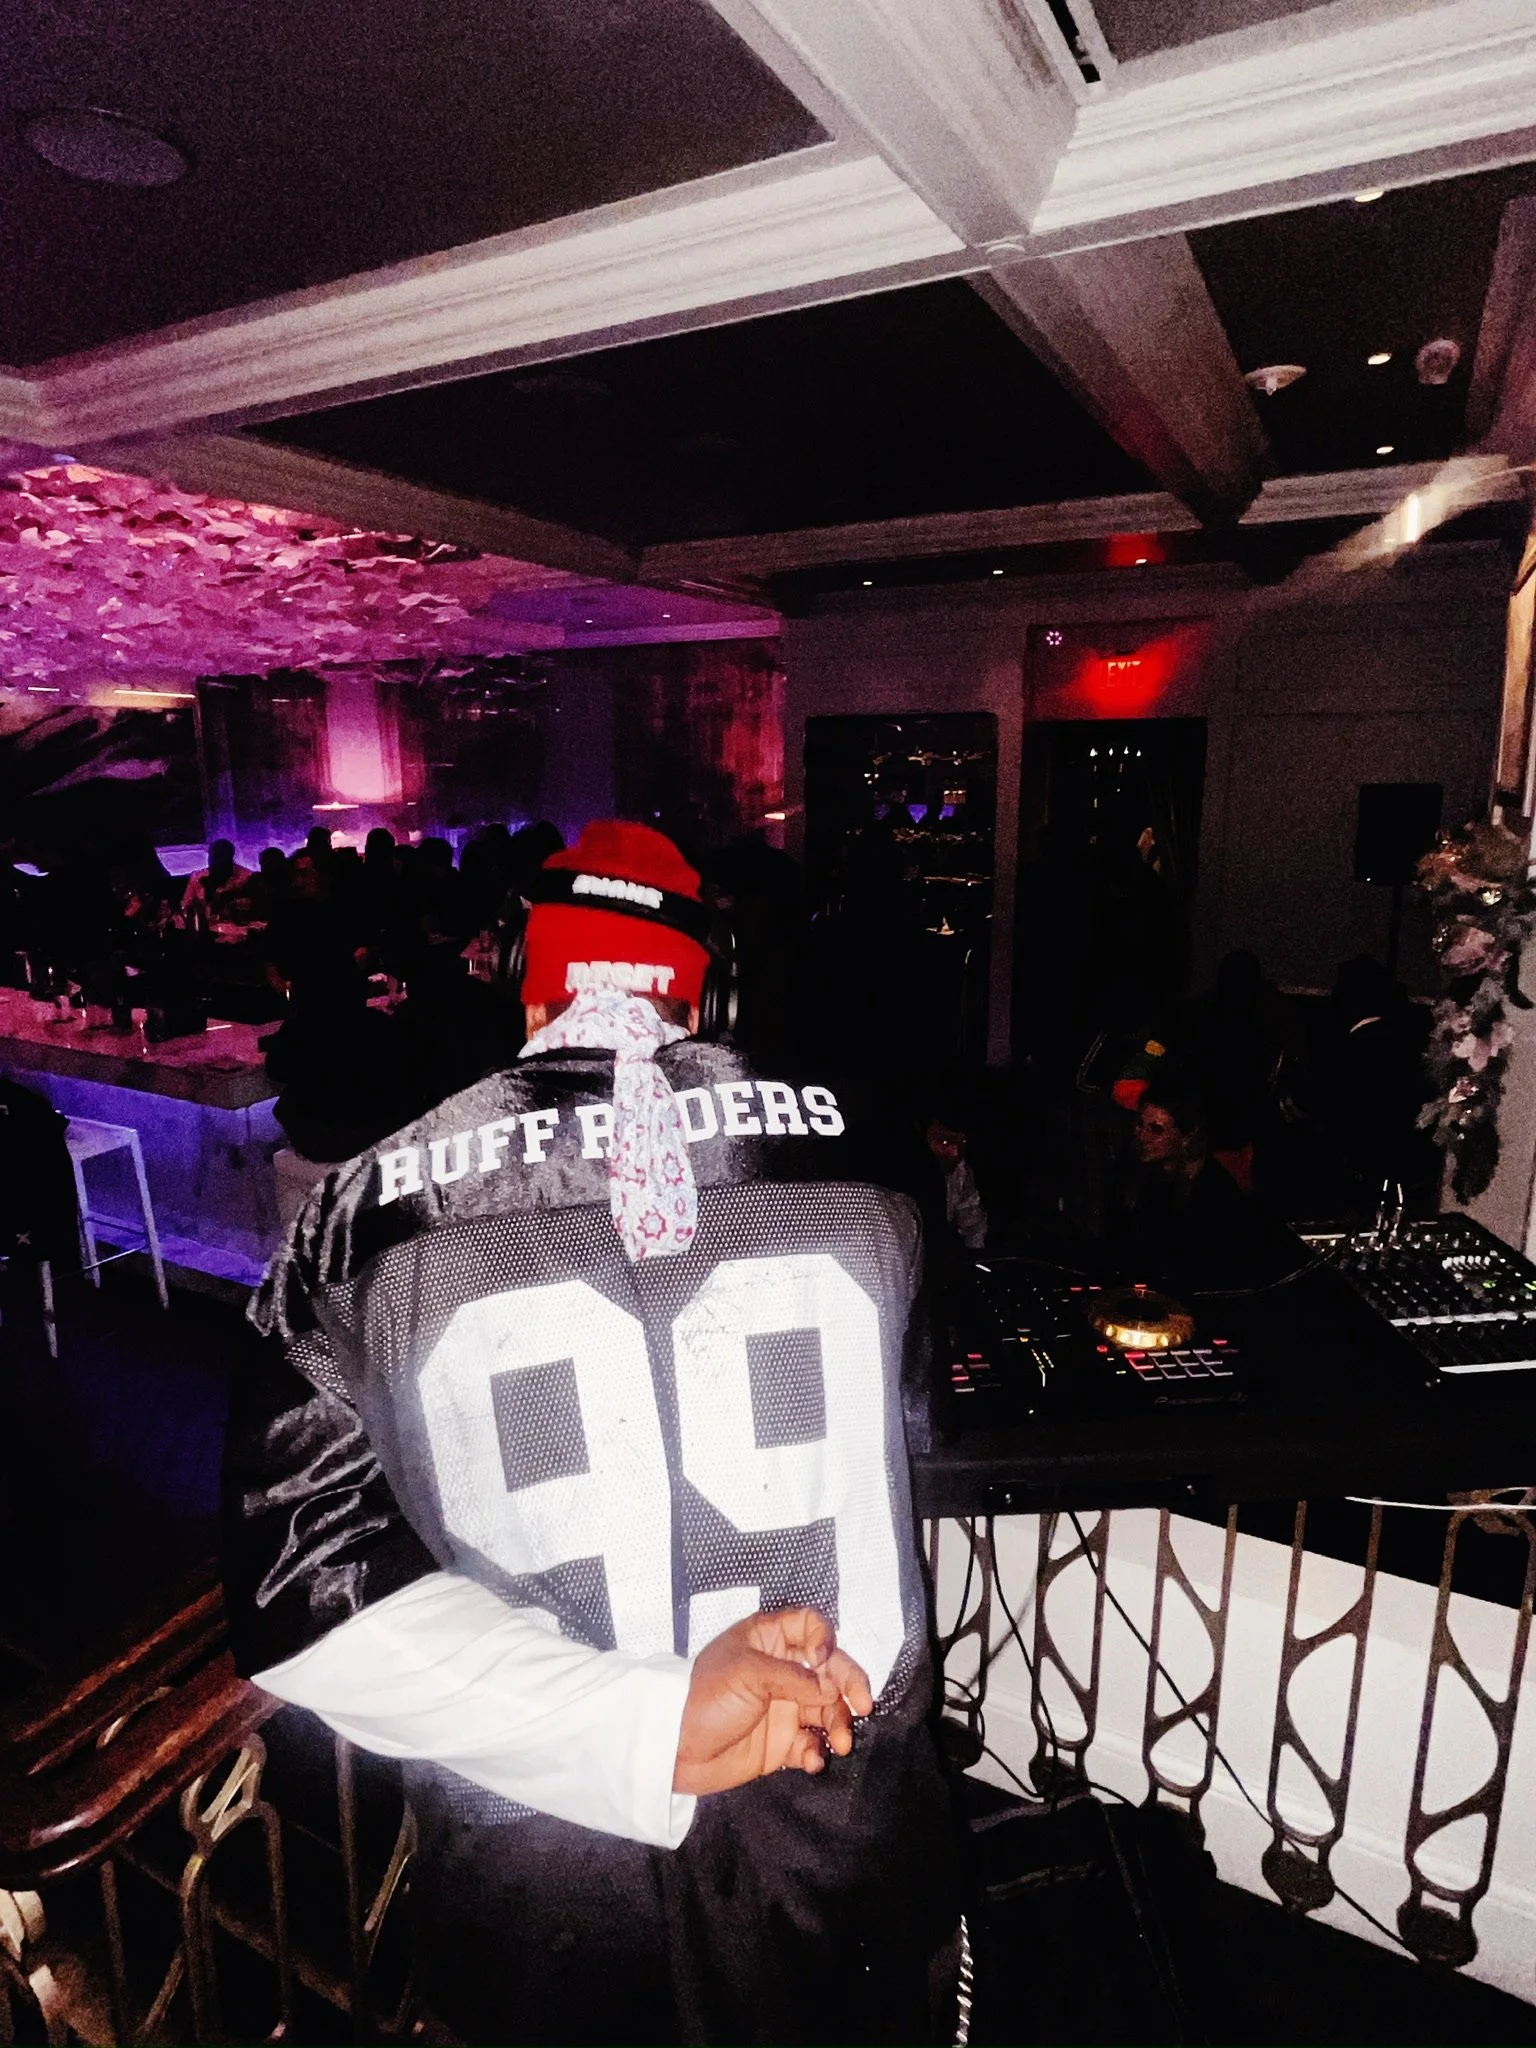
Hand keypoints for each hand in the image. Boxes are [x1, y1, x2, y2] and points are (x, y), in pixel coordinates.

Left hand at [673, 1607, 873, 1796]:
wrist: (674, 1748)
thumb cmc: (705, 1697)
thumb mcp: (747, 1674)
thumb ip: (794, 1678)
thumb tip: (830, 1689)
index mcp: (768, 1641)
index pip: (809, 1625)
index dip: (825, 1637)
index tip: (825, 1656)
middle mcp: (782, 1671)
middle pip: (830, 1670)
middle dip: (849, 1686)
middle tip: (863, 1705)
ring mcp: (783, 1708)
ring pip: (827, 1710)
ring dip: (839, 1724)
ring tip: (840, 1743)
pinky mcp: (781, 1743)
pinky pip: (812, 1744)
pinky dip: (818, 1751)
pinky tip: (812, 1759)